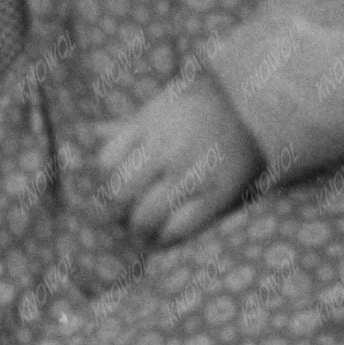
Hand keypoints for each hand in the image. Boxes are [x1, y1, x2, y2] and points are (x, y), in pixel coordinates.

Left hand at [94, 69, 262, 244]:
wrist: (255, 107)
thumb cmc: (200, 109)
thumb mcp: (159, 107)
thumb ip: (126, 126)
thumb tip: (88, 133)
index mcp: (148, 127)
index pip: (105, 165)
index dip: (104, 184)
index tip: (111, 193)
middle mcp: (166, 150)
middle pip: (120, 195)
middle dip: (116, 212)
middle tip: (122, 218)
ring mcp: (191, 173)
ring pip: (145, 217)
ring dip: (140, 228)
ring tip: (145, 229)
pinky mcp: (217, 195)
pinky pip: (179, 229)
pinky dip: (167, 237)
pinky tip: (167, 234)